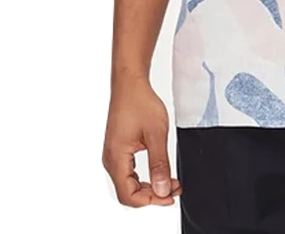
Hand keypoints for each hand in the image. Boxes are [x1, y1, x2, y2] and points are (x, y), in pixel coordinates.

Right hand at [103, 78, 182, 206]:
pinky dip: (144, 176)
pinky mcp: (118, 149)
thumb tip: (162, 189)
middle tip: (174, 189)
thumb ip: (159, 164)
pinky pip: (128, 172)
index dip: (151, 201)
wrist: (130, 84)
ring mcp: (113, 155)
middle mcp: (111, 160)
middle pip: (128, 192)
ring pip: (128, 183)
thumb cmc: (140, 102)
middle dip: (152, 195)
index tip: (170, 196)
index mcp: (116, 159)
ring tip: (170, 181)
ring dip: (149, 186)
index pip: (129, 195)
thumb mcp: (156, 134)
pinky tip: (159, 171)